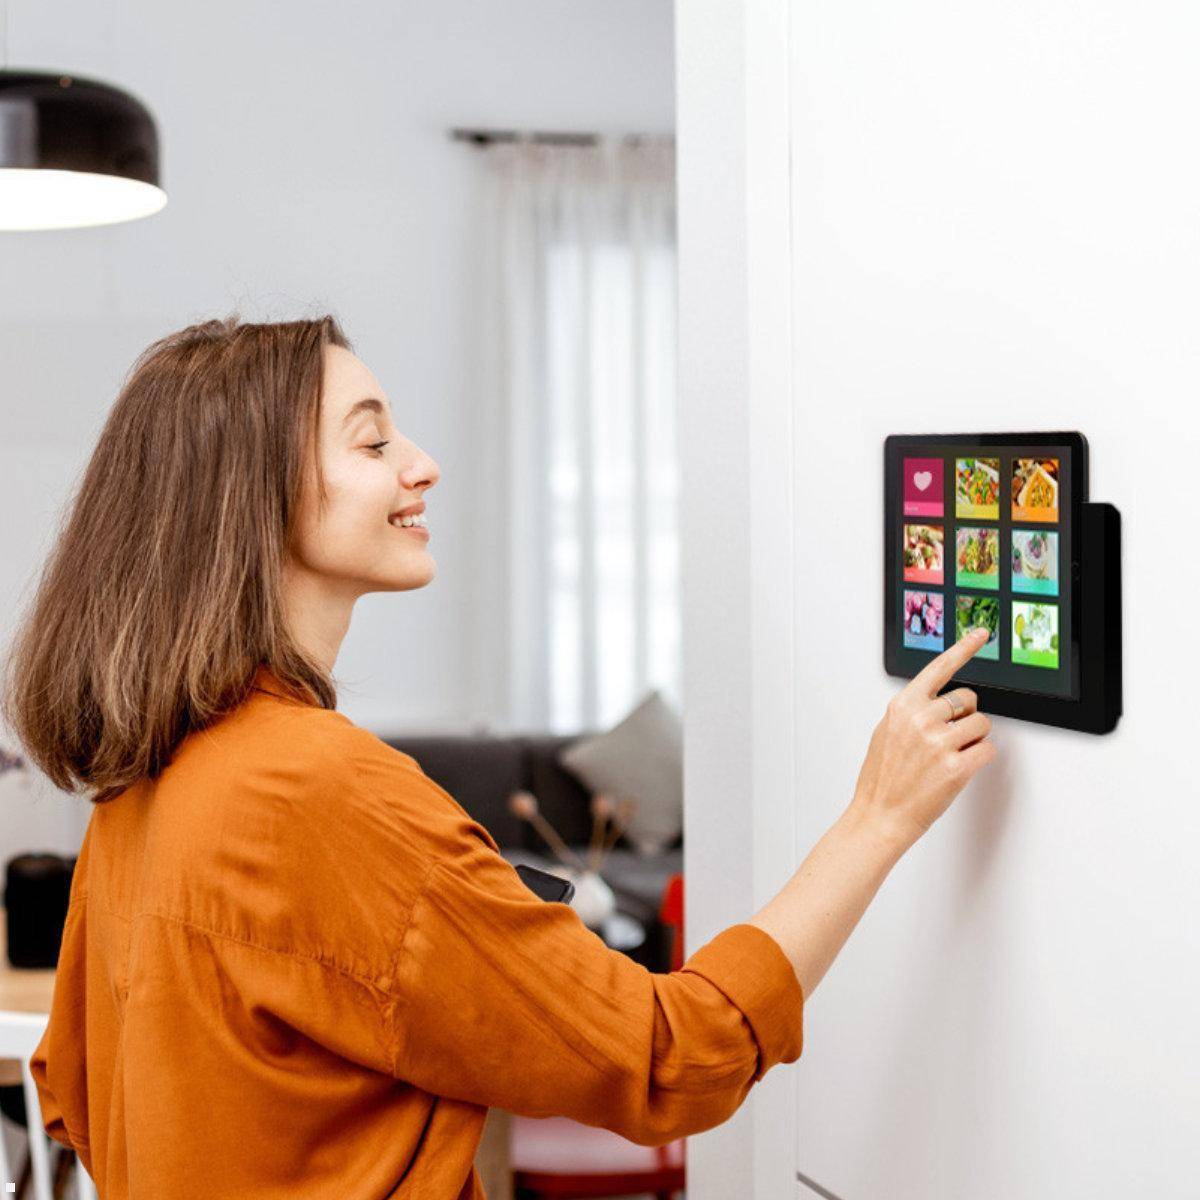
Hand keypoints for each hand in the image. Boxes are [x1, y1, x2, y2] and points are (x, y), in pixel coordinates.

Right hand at [851, 627, 996, 848]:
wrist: (879, 815)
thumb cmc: (881, 778)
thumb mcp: (886, 733)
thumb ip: (910, 712)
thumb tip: (936, 702)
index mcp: (903, 706)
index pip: (940, 667)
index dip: (964, 648)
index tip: (980, 634)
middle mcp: (921, 719)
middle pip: (969, 699)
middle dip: (966, 716)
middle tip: (950, 737)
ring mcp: (939, 743)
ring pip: (982, 724)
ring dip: (974, 739)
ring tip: (951, 756)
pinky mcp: (957, 767)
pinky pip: (988, 750)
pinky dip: (980, 758)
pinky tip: (960, 767)